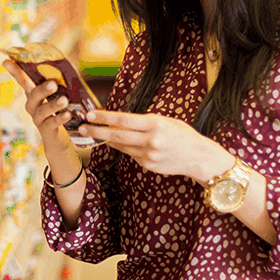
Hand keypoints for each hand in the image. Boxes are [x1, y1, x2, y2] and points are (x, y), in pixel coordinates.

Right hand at [2, 59, 72, 157]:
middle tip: (53, 84)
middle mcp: (33, 105)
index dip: (16, 72)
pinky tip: (68, 114)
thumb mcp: (60, 95)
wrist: (60, 138)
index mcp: (34, 94)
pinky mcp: (46, 130)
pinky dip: (60, 118)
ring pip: (43, 110)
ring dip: (53, 104)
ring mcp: (38, 118)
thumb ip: (61, 85)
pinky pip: (51, 123)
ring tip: (64, 100)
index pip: (24, 81)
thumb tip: (66, 70)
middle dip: (42, 89)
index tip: (6, 61)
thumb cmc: (60, 110)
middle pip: (33, 95)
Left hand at [78, 110, 223, 179]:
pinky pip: (131, 155)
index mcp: (155, 124)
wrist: (198, 157)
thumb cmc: (182, 134)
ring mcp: (148, 155)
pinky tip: (122, 143)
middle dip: (97, 131)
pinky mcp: (148, 165)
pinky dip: (125, 148)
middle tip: (82, 127)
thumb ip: (144, 121)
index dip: (105, 117)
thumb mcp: (165, 121)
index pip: (124, 120)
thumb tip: (120, 121)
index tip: (90, 114)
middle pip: (117, 135)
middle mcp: (150, 140)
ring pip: (121, 146)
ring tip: (94, 134)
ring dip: (107, 140)